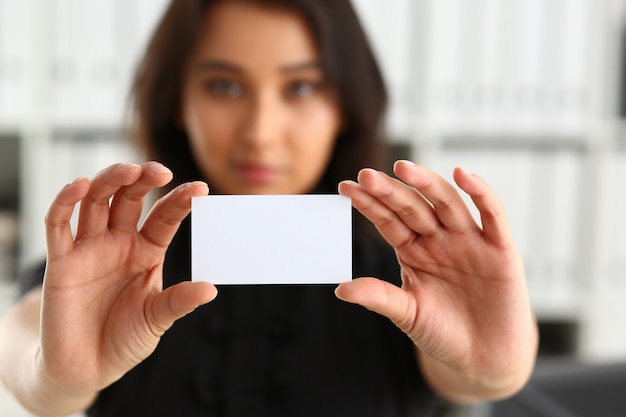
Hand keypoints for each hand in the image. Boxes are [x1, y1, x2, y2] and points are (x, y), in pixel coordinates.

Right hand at [40, 162, 216, 395]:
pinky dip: (65, 202)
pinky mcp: (61, 262)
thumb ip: (179, 302)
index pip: (164, 216)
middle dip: (142, 179)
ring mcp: (90, 249)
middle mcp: (119, 243)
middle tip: (160, 171)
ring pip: (95, 201)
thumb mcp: (157, 319)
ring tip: (128, 171)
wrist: (87, 368)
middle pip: (129, 198)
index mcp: (147, 251)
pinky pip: (58, 225)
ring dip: (110, 181)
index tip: (201, 188)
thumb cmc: (126, 339)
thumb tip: (211, 289)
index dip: (180, 200)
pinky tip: (78, 185)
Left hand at [337, 160, 536, 400]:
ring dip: (427, 184)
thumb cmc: (444, 332)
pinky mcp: (500, 250)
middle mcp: (439, 240)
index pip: (388, 220)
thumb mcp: (407, 314)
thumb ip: (379, 297)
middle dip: (390, 191)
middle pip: (413, 207)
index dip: (369, 204)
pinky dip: (481, 193)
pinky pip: (492, 215)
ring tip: (403, 168)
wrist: (484, 359)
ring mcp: (469, 241)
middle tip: (366, 175)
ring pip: (447, 203)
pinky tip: (463, 175)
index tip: (345, 188)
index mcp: (414, 250)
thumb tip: (341, 289)